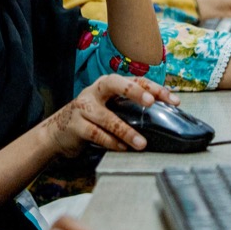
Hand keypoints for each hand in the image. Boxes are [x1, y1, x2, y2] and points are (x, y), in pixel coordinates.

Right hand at [44, 75, 179, 156]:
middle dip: (134, 91)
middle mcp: (95, 92)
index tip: (173, 100)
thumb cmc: (91, 118)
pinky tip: (123, 148)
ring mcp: (83, 108)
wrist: (57, 132)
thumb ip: (129, 108)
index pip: (135, 81)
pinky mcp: (76, 126)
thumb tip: (162, 117)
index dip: (155, 88)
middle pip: (115, 84)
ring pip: (107, 117)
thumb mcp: (109, 108)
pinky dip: (111, 142)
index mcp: (108, 84)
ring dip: (126, 131)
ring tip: (141, 143)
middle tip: (150, 102)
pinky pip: (96, 134)